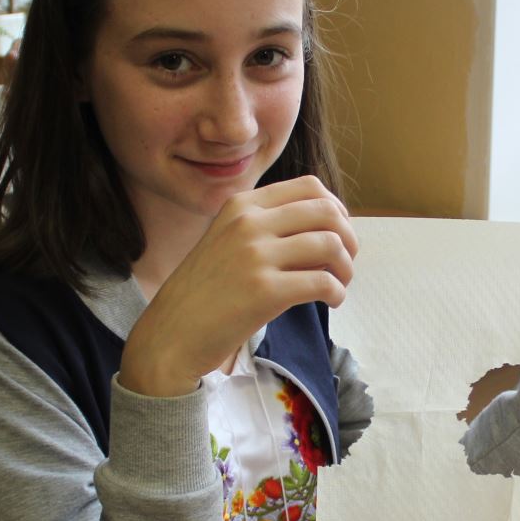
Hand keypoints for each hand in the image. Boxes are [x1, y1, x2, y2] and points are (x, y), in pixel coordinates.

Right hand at [120, 176, 356, 396]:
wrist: (171, 333)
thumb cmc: (203, 293)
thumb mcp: (225, 239)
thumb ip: (265, 226)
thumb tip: (326, 227)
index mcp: (242, 205)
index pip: (310, 187)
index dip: (336, 209)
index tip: (337, 234)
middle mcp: (248, 222)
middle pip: (327, 212)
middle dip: (348, 238)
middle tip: (344, 263)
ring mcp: (255, 255)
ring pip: (330, 244)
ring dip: (345, 268)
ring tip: (338, 285)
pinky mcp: (264, 292)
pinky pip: (323, 282)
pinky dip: (337, 292)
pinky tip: (330, 301)